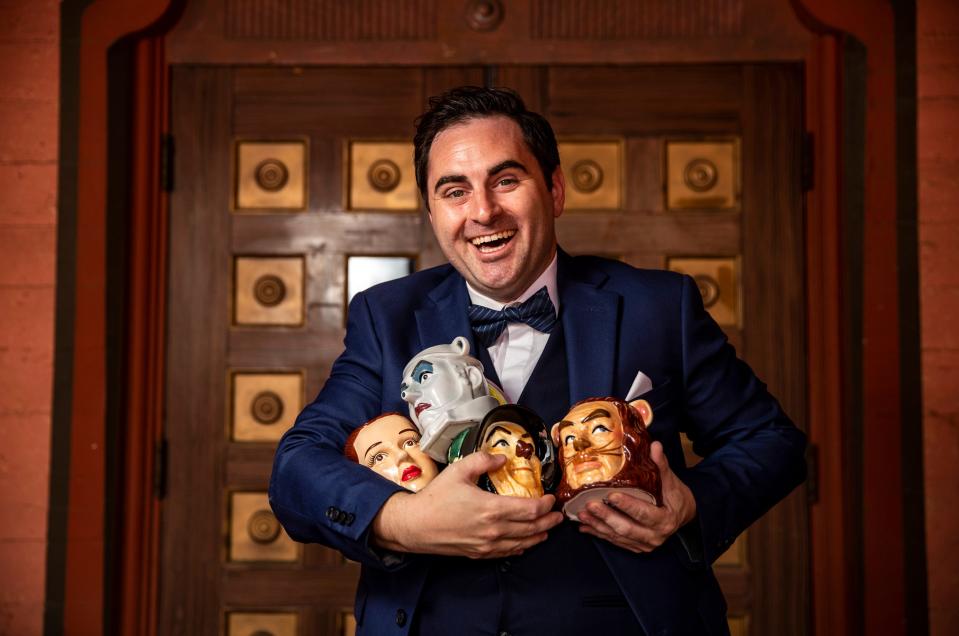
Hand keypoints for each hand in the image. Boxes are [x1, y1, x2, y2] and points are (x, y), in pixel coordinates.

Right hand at [372, 451, 562, 558]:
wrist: (415, 525)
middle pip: (531, 528)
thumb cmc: (436, 497)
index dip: (545, 504)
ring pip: (522, 543)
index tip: (551, 497)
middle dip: (549, 521)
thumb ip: (483, 460)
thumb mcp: (458, 470)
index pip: (530, 510)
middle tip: (559, 515)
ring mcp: (487, 545)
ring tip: (549, 529)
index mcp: (492, 508)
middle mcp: (494, 530)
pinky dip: (521, 547)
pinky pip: (507, 553)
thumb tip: (502, 458)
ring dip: (539, 535)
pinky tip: (526, 543)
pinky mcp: (479, 554)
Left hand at [577, 441, 696, 553]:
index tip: (612, 496)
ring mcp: (644, 544)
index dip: (628, 506)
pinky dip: (598, 533)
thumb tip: (655, 446)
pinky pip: (615, 541)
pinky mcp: (635, 547)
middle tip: (589, 505)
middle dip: (606, 517)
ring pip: (618, 536)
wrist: (682, 515)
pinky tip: (584, 526)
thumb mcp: (671, 481)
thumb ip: (661, 465)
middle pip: (627, 528)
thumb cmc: (675, 496)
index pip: (644, 514)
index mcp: (665, 520)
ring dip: (598, 526)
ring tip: (581, 514)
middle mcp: (654, 536)